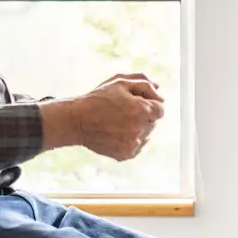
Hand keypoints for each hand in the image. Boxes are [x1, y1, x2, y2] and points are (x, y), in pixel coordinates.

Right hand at [49, 75, 163, 160]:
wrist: (77, 120)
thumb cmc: (98, 99)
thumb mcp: (120, 82)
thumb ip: (144, 83)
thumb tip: (159, 90)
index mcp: (141, 110)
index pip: (161, 109)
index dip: (149, 104)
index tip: (135, 103)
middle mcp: (140, 129)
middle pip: (153, 122)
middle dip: (143, 116)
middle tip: (123, 112)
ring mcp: (133, 144)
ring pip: (146, 135)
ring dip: (137, 128)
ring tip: (117, 122)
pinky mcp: (126, 154)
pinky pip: (137, 146)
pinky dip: (130, 140)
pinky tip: (115, 132)